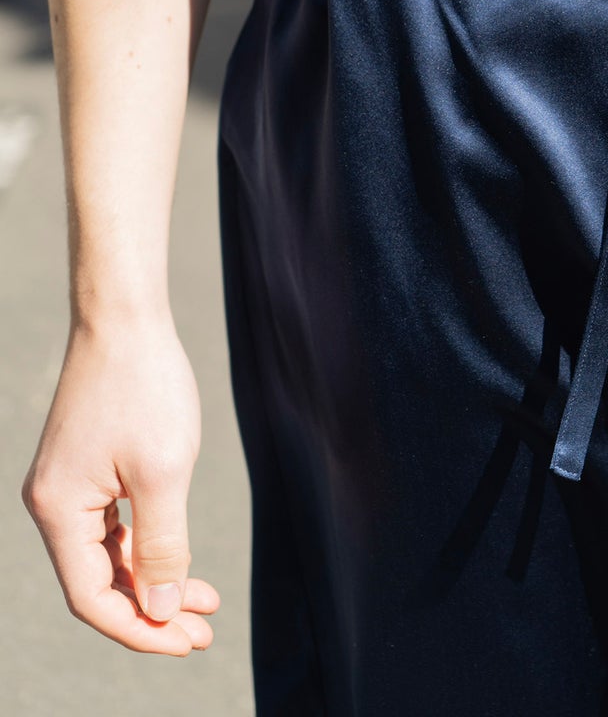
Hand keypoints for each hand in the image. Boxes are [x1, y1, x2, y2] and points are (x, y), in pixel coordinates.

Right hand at [22, 316, 218, 652]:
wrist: (126, 315)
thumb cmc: (145, 385)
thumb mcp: (164, 470)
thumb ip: (162, 545)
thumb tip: (162, 608)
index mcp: (58, 511)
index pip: (93, 598)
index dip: (141, 629)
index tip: (191, 640)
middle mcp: (53, 503)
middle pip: (98, 583)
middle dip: (152, 611)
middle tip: (206, 631)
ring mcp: (67, 484)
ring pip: (107, 556)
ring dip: (153, 581)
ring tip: (205, 602)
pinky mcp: (85, 467)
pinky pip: (111, 527)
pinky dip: (145, 547)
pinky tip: (179, 558)